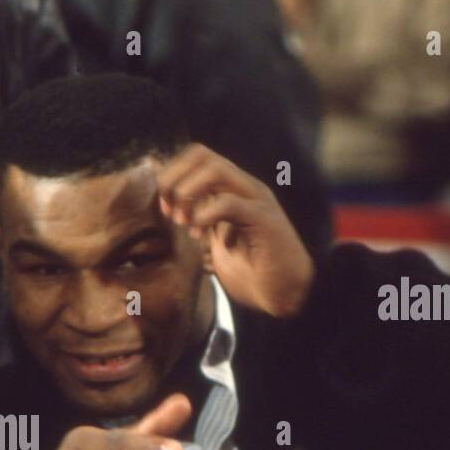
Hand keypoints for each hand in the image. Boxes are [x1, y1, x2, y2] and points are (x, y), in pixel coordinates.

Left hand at [155, 144, 313, 317]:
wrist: (285, 293)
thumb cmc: (250, 270)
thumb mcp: (214, 241)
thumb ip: (197, 219)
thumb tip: (168, 205)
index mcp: (234, 189)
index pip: (198, 156)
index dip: (173, 174)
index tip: (163, 206)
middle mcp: (246, 187)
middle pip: (203, 155)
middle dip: (175, 179)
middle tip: (168, 211)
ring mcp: (257, 200)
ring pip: (216, 171)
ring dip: (189, 193)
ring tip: (182, 222)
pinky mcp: (264, 220)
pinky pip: (230, 203)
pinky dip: (206, 215)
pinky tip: (199, 235)